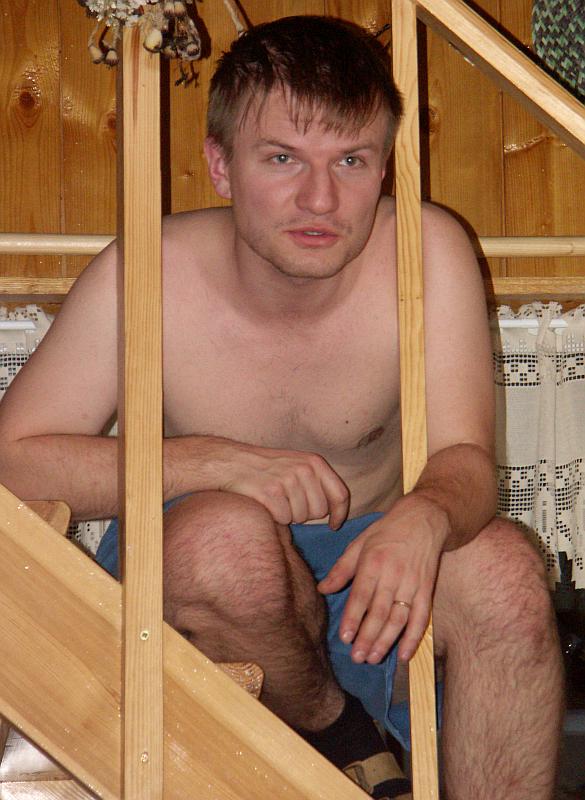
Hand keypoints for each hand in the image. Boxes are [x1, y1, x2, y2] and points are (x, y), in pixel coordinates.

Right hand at [221, 443, 349, 528]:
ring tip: (275, 500)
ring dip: (288, 515)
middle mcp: (304, 469)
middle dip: (306, 514)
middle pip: (320, 511)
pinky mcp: (271, 492)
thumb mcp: (297, 465)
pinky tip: (266, 504)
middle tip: (288, 503)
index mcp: (314, 462)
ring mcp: (287, 479)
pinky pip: (284, 519)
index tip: (334, 525)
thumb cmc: (267, 469)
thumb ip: (318, 482)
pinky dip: (275, 517)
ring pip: (301, 517)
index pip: (340, 494)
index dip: (339, 514)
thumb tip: (337, 511)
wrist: (232, 462)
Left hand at [317, 495, 447, 661]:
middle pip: (380, 611)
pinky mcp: (427, 589)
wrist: (424, 519)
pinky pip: (422, 617)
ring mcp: (412, 583)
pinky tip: (404, 654)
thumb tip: (323, 589)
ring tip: (374, 658)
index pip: (361, 595)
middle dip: (368, 636)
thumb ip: (341, 569)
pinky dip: (414, 637)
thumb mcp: (359, 542)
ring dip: (387, 641)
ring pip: (399, 618)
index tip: (345, 638)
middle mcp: (393, 574)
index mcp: (373, 561)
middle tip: (358, 657)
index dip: (353, 617)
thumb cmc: (387, 531)